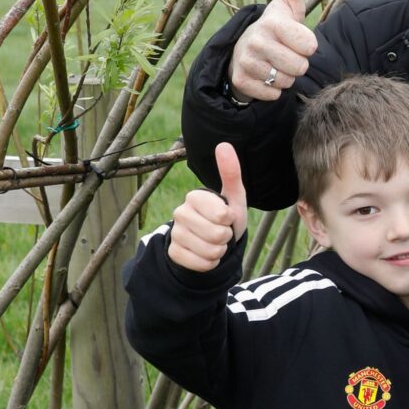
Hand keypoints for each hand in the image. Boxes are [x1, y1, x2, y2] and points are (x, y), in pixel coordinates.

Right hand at [169, 143, 247, 271]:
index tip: (227, 216)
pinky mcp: (173, 253)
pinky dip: (209, 262)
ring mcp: (175, 234)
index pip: (222, 214)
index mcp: (195, 196)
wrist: (214, 242)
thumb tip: (223, 144)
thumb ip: (231, 172)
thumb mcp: (235, 196)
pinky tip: (205, 254)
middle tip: (222, 231)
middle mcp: (180, 213)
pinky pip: (201, 263)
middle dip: (226, 237)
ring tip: (215, 242)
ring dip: (219, 250)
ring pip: (210, 251)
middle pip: (217, 234)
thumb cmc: (227, 217)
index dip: (230, 219)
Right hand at [226, 0, 318, 102]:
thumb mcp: (287, 6)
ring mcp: (245, 62)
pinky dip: (274, 90)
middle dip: (298, 63)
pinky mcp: (241, 81)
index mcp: (271, 22)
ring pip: (286, 81)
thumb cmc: (276, 28)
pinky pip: (272, 95)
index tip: (299, 40)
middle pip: (299, 66)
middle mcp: (255, 41)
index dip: (309, 46)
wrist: (245, 50)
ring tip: (276, 63)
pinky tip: (266, 77)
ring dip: (286, 77)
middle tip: (287, 54)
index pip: (309, 45)